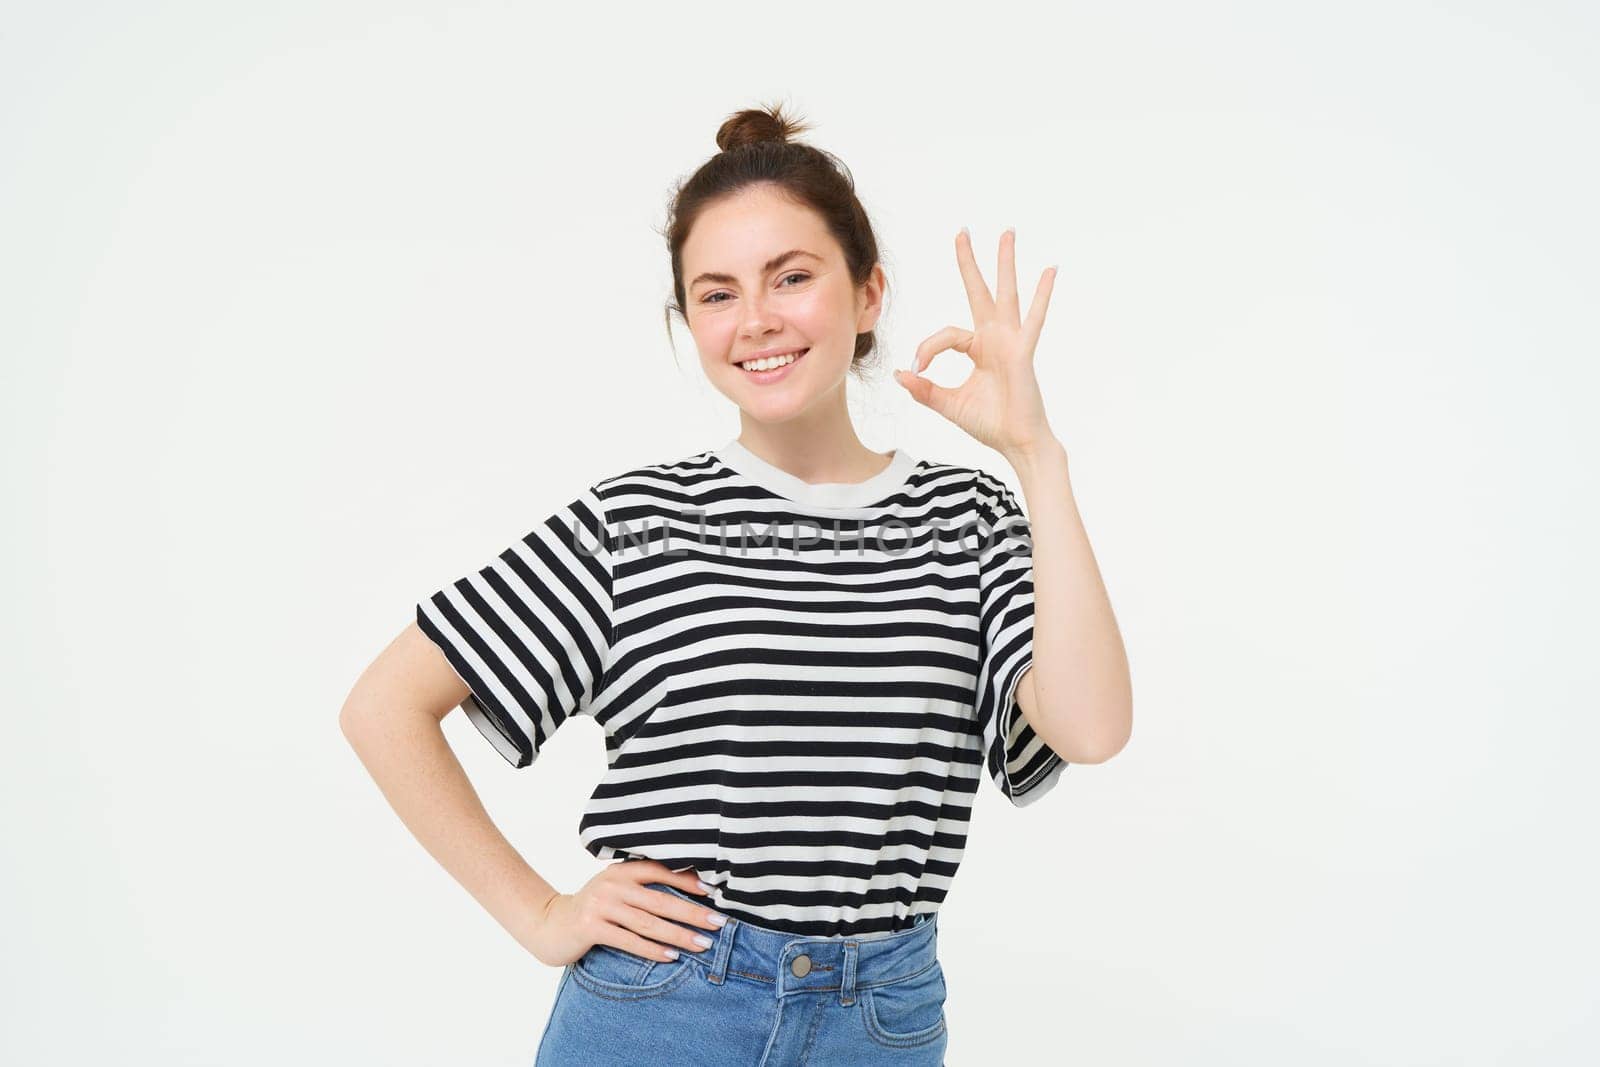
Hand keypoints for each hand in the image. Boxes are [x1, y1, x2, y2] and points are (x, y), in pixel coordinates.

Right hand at [516, 859, 724, 968]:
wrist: (549, 924)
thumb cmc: (593, 908)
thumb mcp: (616, 890)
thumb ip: (643, 887)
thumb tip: (689, 891)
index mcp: (621, 870)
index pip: (661, 871)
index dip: (688, 881)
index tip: (713, 893)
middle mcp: (612, 884)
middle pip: (661, 900)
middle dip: (693, 912)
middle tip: (718, 922)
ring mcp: (601, 905)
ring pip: (648, 923)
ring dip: (679, 935)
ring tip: (703, 944)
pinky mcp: (591, 927)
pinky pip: (629, 940)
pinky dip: (653, 950)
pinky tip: (672, 956)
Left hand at [894, 228, 1058, 458]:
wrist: (1016, 442)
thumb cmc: (990, 423)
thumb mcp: (948, 404)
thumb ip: (924, 390)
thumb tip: (899, 375)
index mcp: (978, 349)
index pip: (946, 335)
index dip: (928, 348)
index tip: (917, 370)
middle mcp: (995, 339)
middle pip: (978, 292)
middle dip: (969, 263)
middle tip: (961, 231)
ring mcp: (1011, 342)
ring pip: (1006, 295)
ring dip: (1005, 264)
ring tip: (1006, 233)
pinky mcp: (1023, 352)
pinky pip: (1034, 319)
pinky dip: (1042, 295)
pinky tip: (1050, 271)